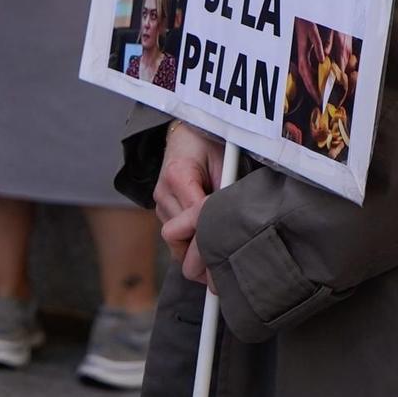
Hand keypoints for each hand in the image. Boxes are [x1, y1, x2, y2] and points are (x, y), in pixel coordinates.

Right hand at [154, 122, 223, 288]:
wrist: (185, 134)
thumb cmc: (208, 144)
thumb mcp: (223, 160)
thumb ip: (227, 188)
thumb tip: (238, 218)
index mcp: (178, 175)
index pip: (194, 215)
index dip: (212, 234)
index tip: (230, 248)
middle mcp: (163, 193)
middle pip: (181, 235)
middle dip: (202, 249)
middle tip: (227, 262)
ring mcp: (160, 204)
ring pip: (176, 241)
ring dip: (195, 248)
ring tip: (220, 253)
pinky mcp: (162, 211)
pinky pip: (175, 236)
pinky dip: (190, 242)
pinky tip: (208, 243)